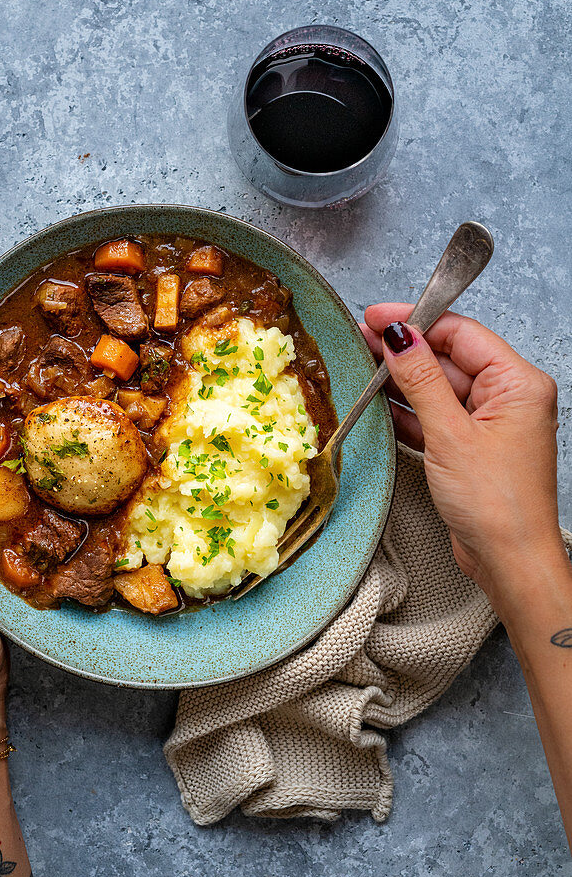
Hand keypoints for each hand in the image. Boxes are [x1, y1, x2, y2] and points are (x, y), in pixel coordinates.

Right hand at [359, 305, 566, 610]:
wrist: (508, 561)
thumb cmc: (496, 503)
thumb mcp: (450, 434)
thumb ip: (421, 380)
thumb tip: (398, 336)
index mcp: (518, 383)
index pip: (462, 333)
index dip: (417, 321)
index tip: (375, 315)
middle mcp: (507, 398)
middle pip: (448, 358)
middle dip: (404, 351)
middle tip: (359, 339)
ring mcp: (488, 423)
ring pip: (438, 388)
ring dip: (401, 381)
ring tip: (360, 366)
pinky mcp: (470, 447)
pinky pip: (435, 417)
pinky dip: (407, 411)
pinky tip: (377, 402)